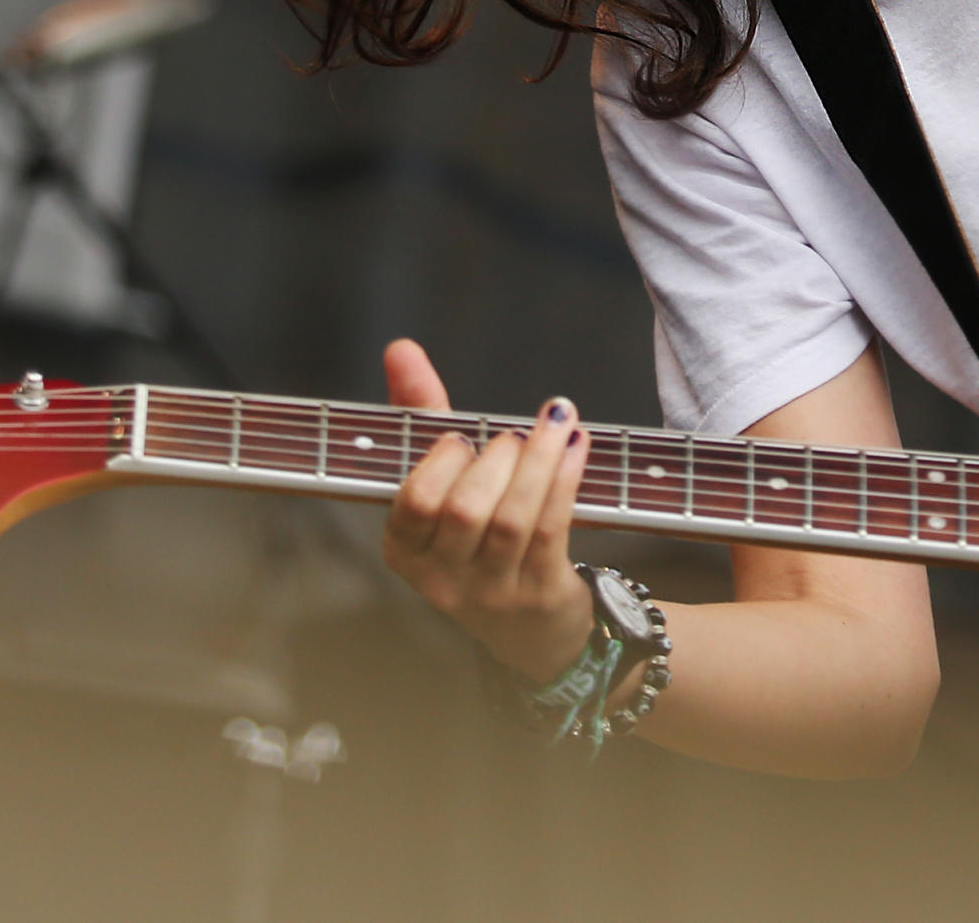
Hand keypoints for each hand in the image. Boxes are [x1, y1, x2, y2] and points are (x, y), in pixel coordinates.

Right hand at [380, 338, 594, 680]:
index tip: (461, 438)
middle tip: (514, 435)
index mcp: (406, 551)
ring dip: (539, 461)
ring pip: (511, 519)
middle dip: (495, 460)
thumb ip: (422, 415)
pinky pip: (551, 529)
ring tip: (557, 423)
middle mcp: (443, 580)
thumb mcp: (447, 479)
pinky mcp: (540, 594)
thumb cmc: (480, 538)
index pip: (413, 505)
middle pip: (463, 511)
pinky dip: (566, 481)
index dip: (440, 464)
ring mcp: (493, 593)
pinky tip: (578, 447)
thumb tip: (401, 348)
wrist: (533, 630)